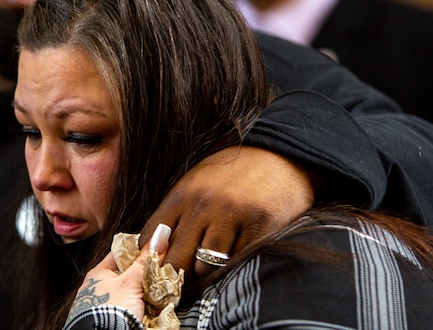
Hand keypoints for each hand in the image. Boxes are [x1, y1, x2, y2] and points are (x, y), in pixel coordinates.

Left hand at [67, 225, 171, 321]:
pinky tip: (156, 307)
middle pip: (130, 274)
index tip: (157, 247)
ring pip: (135, 292)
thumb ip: (146, 259)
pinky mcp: (117, 318)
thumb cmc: (110, 310)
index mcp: (99, 273)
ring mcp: (109, 304)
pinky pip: (135, 307)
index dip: (140, 249)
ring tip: (162, 291)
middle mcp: (102, 287)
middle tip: (163, 272)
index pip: (122, 253)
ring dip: (149, 293)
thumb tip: (161, 234)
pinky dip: (146, 307)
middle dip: (147, 275)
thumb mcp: (130, 281)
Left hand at [140, 146, 313, 275]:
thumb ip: (177, 212)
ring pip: (204, 266)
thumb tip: (155, 248)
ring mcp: (231, 217)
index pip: (150, 236)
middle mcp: (203, 205)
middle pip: (174, 258)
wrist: (282, 158)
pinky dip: (233, 262)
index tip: (157, 264)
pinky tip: (239, 247)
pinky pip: (235, 262)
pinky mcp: (258, 229)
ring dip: (208, 268)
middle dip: (176, 271)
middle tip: (184, 274)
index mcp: (182, 193)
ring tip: (216, 255)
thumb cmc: (235, 174)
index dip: (151, 256)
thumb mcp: (197, 183)